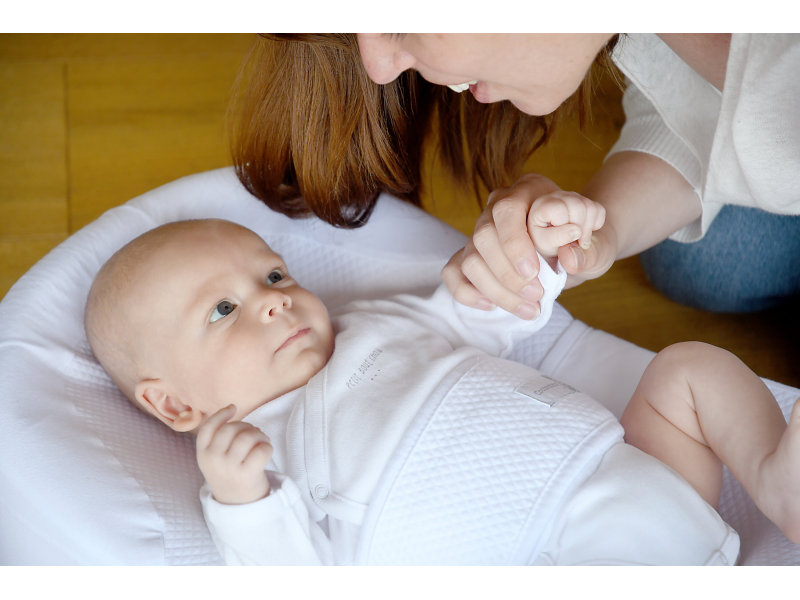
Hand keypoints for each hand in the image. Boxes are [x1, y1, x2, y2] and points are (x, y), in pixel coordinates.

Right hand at [196, 405, 273, 504]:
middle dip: (246, 426)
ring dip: (259, 435)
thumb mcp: (214, 458)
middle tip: (254, 433)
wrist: (238, 505)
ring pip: (248, 437)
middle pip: (231, 429)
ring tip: (262, 441)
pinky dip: (268, 447)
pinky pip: (262, 450)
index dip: (221, 414)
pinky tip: (266, 451)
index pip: (209, 428)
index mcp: (203, 454)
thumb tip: (231, 407)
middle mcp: (214, 461)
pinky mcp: (247, 475)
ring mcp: (230, 468)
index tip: (233, 408)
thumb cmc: (229, 474)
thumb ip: (218, 437)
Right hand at [441, 173, 616, 318]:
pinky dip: (467, 291)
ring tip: (529, 308)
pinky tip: (490, 306)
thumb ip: (590, 250)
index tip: (534, 272)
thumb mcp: (598, 244)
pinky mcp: (472, 255)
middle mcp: (498, 206)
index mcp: (529, 190)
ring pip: (470, 259)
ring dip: (496, 289)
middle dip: (507, 273)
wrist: (575, 249)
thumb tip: (569, 258)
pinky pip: (454, 272)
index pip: (507, 209)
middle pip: (483, 236)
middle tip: (536, 296)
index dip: (514, 243)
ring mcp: (480, 231)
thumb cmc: (584, 244)